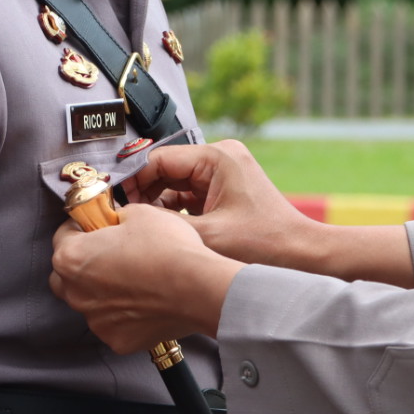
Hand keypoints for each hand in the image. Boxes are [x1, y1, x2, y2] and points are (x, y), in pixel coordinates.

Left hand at [50, 204, 242, 354]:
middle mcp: (76, 294)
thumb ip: (116, 216)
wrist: (198, 289)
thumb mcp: (139, 213)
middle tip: (111, 251)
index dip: (82, 227)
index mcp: (72, 258)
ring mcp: (96, 321)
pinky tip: (145, 300)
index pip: (62, 236)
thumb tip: (116, 220)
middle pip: (68, 274)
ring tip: (134, 278)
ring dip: (102, 290)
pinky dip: (123, 314)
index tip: (97, 225)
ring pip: (90, 302)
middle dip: (84, 262)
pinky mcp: (117, 340)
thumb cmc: (168, 248)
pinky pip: (113, 323)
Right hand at [133, 140, 321, 269]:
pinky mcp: (223, 192)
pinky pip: (186, 197)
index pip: (159, 159)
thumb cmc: (267, 244)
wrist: (302, 256)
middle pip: (164, 170)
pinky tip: (159, 231)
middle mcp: (219, 158)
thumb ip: (163, 223)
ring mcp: (222, 175)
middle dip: (142, 194)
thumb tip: (126, 218)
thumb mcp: (206, 236)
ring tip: (137, 227)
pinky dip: (172, 212)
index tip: (112, 202)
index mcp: (217, 157)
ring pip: (173, 185)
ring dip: (155, 205)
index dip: (132, 181)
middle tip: (120, 218)